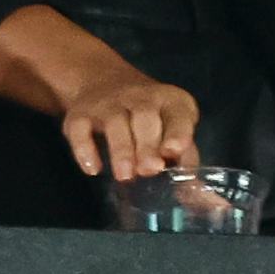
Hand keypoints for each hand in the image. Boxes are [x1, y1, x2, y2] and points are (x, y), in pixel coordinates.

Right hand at [56, 59, 198, 182]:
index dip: (178, 131)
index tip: (174, 151)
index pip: (178, 114)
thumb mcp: (172, 126)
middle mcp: (141, 98)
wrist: (105, 82)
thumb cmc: (150, 116)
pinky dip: (84, 149)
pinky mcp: (80, 114)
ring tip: (125, 176)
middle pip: (145, 118)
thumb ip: (185, 155)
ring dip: (121, 150)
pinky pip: (81, 130)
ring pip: (116, 123)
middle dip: (148, 145)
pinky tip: (93, 169)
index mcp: (171, 101)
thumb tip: (194, 191)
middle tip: (149, 170)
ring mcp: (108, 104)